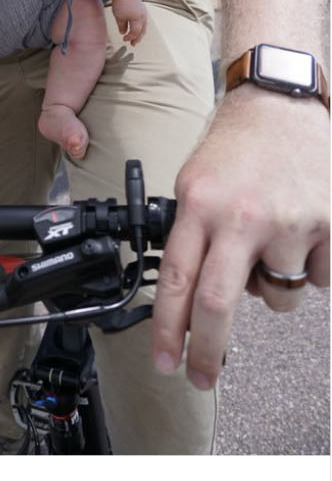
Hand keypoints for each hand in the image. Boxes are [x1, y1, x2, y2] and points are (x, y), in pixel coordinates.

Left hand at [111, 0, 147, 45]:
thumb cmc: (120, 4)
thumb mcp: (119, 17)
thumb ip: (122, 26)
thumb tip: (123, 32)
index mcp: (138, 19)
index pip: (135, 32)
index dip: (130, 37)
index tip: (124, 39)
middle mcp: (143, 16)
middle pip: (142, 30)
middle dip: (138, 38)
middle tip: (133, 44)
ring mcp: (144, 12)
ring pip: (144, 25)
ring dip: (140, 32)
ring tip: (136, 37)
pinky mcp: (142, 8)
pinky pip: (143, 20)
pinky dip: (141, 26)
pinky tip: (137, 28)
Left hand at [151, 87, 329, 389]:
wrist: (281, 104)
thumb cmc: (236, 146)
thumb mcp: (194, 182)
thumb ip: (191, 235)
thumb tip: (187, 299)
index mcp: (200, 205)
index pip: (176, 281)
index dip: (167, 330)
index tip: (165, 362)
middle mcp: (242, 216)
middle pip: (218, 305)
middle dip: (206, 351)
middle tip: (201, 376)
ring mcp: (289, 223)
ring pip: (277, 297)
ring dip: (270, 291)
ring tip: (268, 250)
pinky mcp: (328, 225)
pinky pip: (316, 279)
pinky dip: (306, 270)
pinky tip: (298, 234)